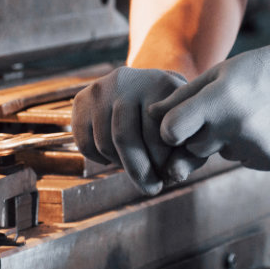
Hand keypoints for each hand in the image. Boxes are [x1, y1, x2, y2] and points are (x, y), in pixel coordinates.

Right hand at [71, 67, 200, 194]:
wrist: (147, 87)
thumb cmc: (172, 117)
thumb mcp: (187, 128)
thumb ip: (188, 155)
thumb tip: (173, 176)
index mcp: (160, 83)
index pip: (155, 132)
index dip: (161, 162)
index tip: (167, 179)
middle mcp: (128, 80)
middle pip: (124, 138)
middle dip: (139, 171)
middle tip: (151, 188)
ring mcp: (101, 88)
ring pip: (103, 143)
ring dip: (120, 164)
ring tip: (136, 166)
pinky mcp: (82, 99)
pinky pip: (84, 143)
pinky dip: (98, 159)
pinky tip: (115, 156)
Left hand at [150, 34, 269, 179]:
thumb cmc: (262, 69)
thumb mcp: (222, 73)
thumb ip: (183, 96)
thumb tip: (149, 114)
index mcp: (219, 99)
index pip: (171, 131)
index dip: (170, 129)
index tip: (178, 123)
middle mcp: (237, 126)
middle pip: (193, 147)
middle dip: (199, 134)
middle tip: (223, 112)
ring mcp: (256, 147)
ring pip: (221, 154)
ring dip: (227, 140)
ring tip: (251, 114)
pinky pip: (245, 160)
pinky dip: (249, 148)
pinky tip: (267, 125)